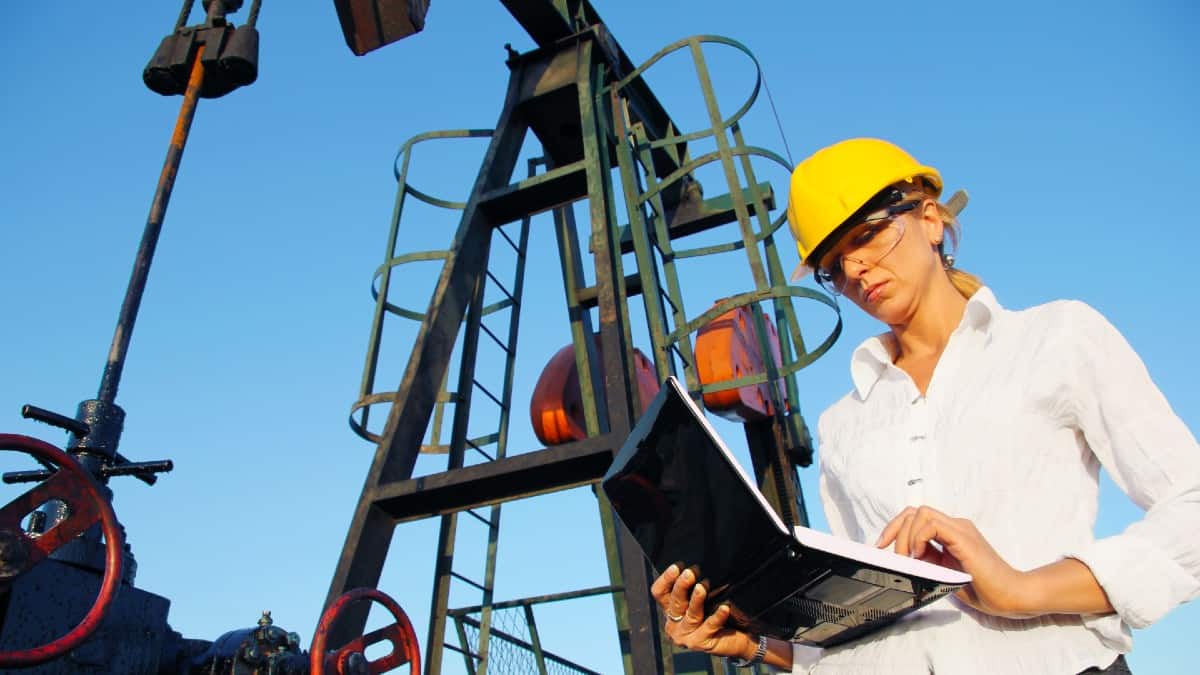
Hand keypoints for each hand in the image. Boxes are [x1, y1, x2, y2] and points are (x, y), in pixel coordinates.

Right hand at [649, 564, 757, 659]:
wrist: (736, 638)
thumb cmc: (715, 612)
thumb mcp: (701, 597)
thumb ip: (694, 586)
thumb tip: (695, 567)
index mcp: (670, 609)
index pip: (659, 592)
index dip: (666, 579)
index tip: (678, 566)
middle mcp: (673, 624)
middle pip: (675, 602)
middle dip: (682, 586)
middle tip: (691, 572)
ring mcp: (685, 636)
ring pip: (691, 615)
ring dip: (697, 599)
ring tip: (703, 586)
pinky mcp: (700, 644)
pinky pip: (709, 626)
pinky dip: (717, 615)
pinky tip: (725, 606)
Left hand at [876, 506, 1037, 617]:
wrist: (1010, 596)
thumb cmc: (982, 588)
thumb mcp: (943, 573)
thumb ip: (927, 561)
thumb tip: (903, 558)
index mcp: (951, 533)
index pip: (915, 518)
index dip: (895, 529)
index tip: (882, 547)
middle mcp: (955, 526)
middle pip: (914, 511)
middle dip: (895, 531)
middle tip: (894, 556)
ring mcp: (960, 529)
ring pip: (921, 513)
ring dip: (907, 536)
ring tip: (910, 559)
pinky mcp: (964, 538)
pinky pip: (932, 524)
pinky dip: (919, 539)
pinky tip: (921, 557)